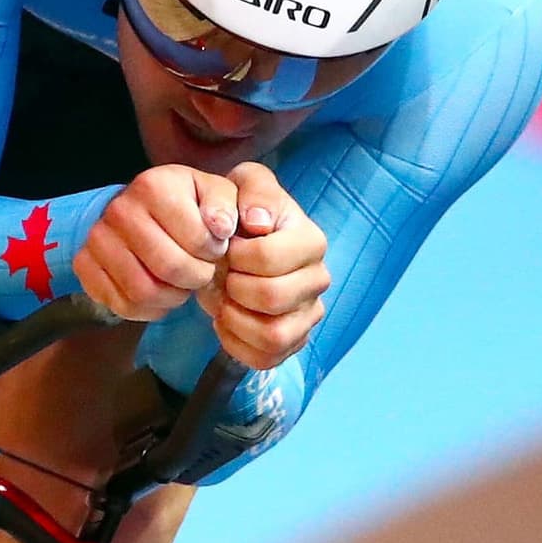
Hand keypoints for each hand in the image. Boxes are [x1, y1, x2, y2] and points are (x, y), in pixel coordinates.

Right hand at [77, 165, 239, 323]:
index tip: (214, 249)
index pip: (197, 240)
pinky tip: (160, 292)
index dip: (214, 253)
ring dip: (172, 296)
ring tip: (182, 283)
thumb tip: (222, 228)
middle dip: (195, 278)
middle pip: (169, 268)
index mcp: (153, 185)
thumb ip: (228, 204)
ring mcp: (97, 239)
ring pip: (143, 292)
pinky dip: (148, 309)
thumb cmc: (187, 204)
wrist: (143, 211)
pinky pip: (122, 305)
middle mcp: (119, 209)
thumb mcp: (217, 192)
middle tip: (201, 272)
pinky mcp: (84, 265)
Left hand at [197, 159, 328, 370]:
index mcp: (311, 241)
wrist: (236, 244)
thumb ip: (254, 190)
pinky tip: (226, 321)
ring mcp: (309, 314)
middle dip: (234, 288)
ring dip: (236, 320)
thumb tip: (258, 223)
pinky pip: (266, 359)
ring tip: (224, 300)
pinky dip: (237, 344)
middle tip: (222, 276)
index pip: (269, 260)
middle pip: (273, 298)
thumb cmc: (242, 212)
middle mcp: (319, 279)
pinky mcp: (294, 341)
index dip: (237, 257)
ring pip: (274, 335)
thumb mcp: (245, 183)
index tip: (227, 248)